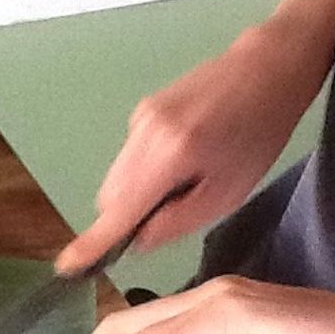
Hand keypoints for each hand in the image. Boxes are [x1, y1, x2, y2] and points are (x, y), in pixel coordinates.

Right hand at [55, 24, 326, 275]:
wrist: (266, 67)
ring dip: (138, 193)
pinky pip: (130, 158)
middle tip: (172, 212)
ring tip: (186, 179)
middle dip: (127, 216)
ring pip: (118, 178)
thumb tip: (136, 239)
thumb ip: (176, 223)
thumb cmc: (258, 135)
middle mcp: (144, 133)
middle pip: (110, 196)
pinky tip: (183, 158)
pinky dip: (146, 172)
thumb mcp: (227, 194)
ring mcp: (139, 119)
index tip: (68, 266)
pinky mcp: (142, 112)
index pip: (119, 211)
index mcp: (169, 155)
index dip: (93, 242)